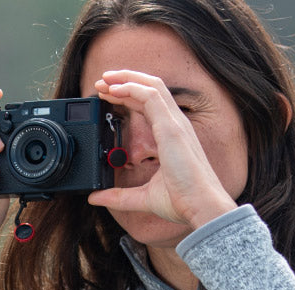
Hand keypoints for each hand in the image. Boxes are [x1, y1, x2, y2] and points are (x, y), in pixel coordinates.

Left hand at [87, 70, 236, 229]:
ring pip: (151, 86)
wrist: (200, 205)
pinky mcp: (171, 128)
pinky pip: (151, 96)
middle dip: (125, 80)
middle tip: (101, 82)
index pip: (149, 105)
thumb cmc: (182, 201)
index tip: (109, 96)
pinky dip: (132, 88)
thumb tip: (95, 198)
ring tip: (104, 80)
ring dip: (126, 78)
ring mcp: (175, 123)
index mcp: (171, 136)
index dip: (129, 95)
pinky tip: (115, 89)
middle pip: (150, 88)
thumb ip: (118, 196)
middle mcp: (175, 124)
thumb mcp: (142, 197)